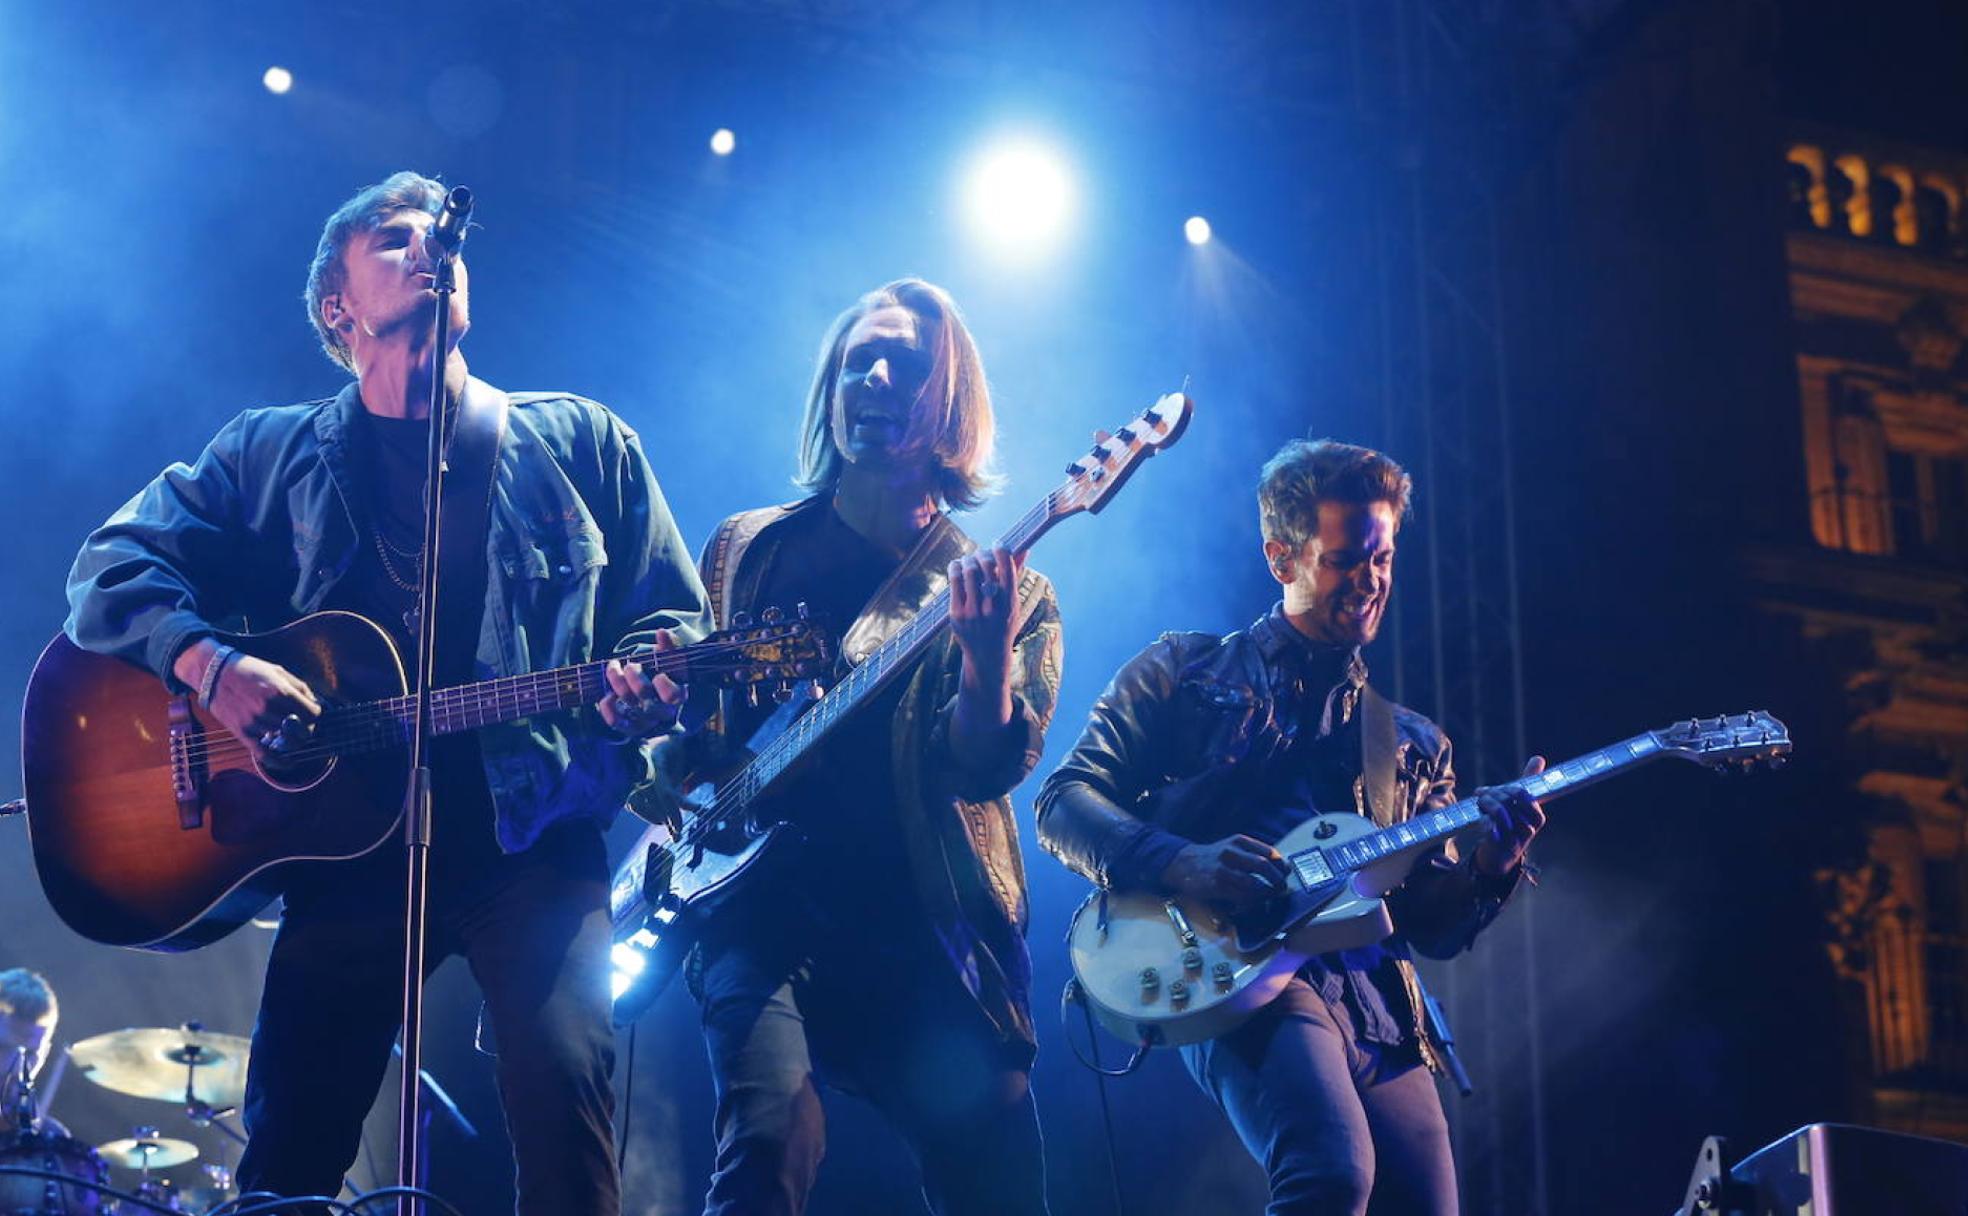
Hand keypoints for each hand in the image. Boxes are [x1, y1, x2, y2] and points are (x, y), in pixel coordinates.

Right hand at [207, 652, 322, 766]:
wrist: (215, 674)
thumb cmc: (249, 670)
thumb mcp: (278, 671)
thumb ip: (300, 688)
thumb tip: (315, 703)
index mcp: (280, 692)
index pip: (313, 714)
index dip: (315, 713)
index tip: (311, 711)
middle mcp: (269, 709)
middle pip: (302, 730)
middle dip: (306, 727)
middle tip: (302, 723)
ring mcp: (255, 723)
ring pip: (286, 742)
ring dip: (292, 740)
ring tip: (290, 733)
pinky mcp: (242, 733)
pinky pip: (264, 754)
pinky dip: (279, 762)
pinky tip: (288, 762)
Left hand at [597, 629, 684, 739]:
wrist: (657, 696)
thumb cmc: (665, 674)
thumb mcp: (671, 661)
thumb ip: (670, 647)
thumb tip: (662, 632)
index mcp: (678, 695)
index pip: (672, 695)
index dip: (662, 684)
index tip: (657, 672)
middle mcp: (663, 712)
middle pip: (646, 698)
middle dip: (633, 676)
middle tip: (629, 664)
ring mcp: (646, 722)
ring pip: (628, 705)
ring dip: (617, 683)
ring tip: (613, 667)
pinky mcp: (631, 728)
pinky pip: (616, 722)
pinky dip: (607, 708)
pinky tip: (606, 695)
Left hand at [948, 547, 1023, 685]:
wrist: (987, 655)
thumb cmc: (1003, 624)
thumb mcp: (1014, 603)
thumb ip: (1016, 575)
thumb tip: (1024, 548)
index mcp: (1010, 603)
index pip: (1006, 568)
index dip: (1001, 549)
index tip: (998, 544)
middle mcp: (992, 608)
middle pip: (984, 566)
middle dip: (982, 554)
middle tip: (982, 553)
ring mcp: (972, 612)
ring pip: (968, 571)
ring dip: (968, 559)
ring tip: (969, 560)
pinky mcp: (956, 615)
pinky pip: (954, 582)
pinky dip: (955, 568)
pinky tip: (958, 567)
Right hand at [1159, 834, 1291, 912]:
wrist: (1183, 863)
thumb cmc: (1213, 857)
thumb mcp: (1232, 847)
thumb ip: (1253, 854)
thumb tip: (1280, 868)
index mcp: (1239, 841)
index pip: (1269, 852)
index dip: (1281, 865)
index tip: (1286, 873)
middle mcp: (1232, 852)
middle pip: (1263, 866)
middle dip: (1277, 880)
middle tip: (1281, 888)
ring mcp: (1223, 869)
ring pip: (1253, 884)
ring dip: (1266, 893)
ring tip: (1270, 896)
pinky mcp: (1217, 886)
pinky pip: (1241, 896)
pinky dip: (1251, 901)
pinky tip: (1254, 902)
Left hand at [1473, 755, 1548, 876]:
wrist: (1499, 854)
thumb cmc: (1510, 824)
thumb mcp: (1519, 803)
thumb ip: (1528, 782)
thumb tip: (1538, 758)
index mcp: (1537, 817)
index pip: (1524, 794)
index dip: (1508, 789)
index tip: (1495, 789)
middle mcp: (1529, 828)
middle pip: (1509, 801)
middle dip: (1492, 794)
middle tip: (1481, 795)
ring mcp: (1516, 838)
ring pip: (1500, 812)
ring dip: (1485, 804)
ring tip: (1479, 805)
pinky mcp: (1501, 847)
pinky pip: (1491, 828)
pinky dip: (1483, 821)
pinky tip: (1481, 820)